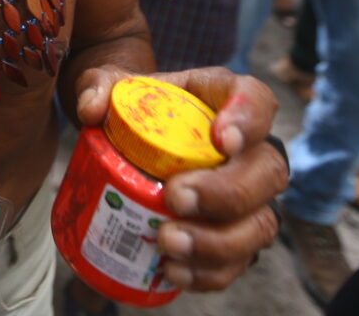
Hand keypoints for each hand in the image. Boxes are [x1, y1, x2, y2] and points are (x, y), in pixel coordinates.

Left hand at [76, 67, 286, 290]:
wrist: (131, 139)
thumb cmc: (134, 108)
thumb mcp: (112, 87)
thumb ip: (99, 86)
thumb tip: (91, 109)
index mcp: (223, 100)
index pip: (256, 99)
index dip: (249, 118)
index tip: (222, 140)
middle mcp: (249, 149)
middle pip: (267, 171)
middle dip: (226, 192)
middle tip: (176, 198)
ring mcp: (249, 197)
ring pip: (260, 224)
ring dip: (218, 242)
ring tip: (168, 242)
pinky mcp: (234, 235)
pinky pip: (238, 262)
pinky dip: (208, 272)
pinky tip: (172, 269)